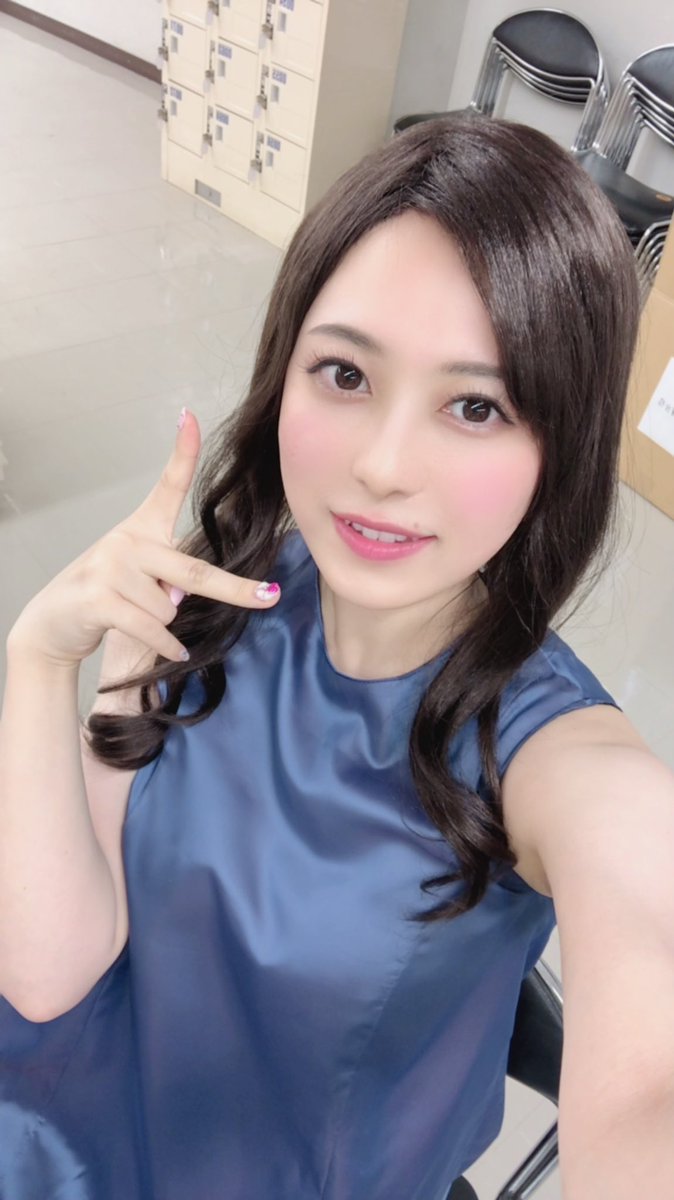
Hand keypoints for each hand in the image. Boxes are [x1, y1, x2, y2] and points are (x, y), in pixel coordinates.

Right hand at [7, 409, 280, 668]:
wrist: (54, 623)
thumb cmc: (105, 594)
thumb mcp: (137, 573)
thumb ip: (167, 575)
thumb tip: (182, 593)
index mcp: (141, 528)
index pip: (167, 485)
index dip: (182, 451)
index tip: (190, 418)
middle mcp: (127, 541)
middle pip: (195, 570)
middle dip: (236, 590)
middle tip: (269, 598)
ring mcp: (111, 568)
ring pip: (170, 608)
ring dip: (164, 624)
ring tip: (133, 615)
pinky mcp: (100, 598)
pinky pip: (152, 628)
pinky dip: (166, 645)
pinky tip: (174, 651)